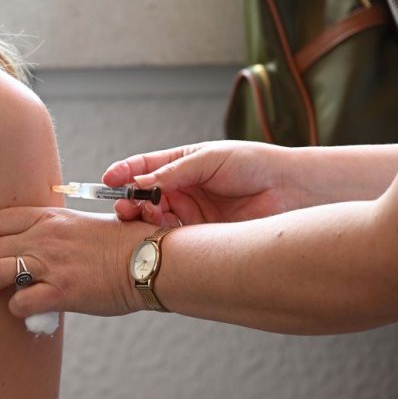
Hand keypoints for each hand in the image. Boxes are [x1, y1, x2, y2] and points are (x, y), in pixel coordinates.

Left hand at [0, 207, 155, 316]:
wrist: (147, 261)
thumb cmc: (118, 246)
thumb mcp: (78, 226)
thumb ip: (50, 232)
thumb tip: (28, 248)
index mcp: (46, 218)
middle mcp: (44, 237)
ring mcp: (52, 264)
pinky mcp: (62, 292)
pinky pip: (20, 302)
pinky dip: (14, 308)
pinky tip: (20, 309)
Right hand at [102, 140, 301, 225]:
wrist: (289, 191)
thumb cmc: (253, 165)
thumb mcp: (210, 159)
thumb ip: (175, 172)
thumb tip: (141, 182)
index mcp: (181, 166)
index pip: (144, 168)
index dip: (124, 173)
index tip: (108, 180)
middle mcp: (181, 192)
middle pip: (143, 198)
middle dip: (129, 201)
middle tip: (125, 206)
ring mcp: (189, 216)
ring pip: (153, 220)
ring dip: (142, 219)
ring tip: (142, 217)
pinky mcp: (200, 238)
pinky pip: (172, 240)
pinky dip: (160, 238)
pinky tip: (157, 235)